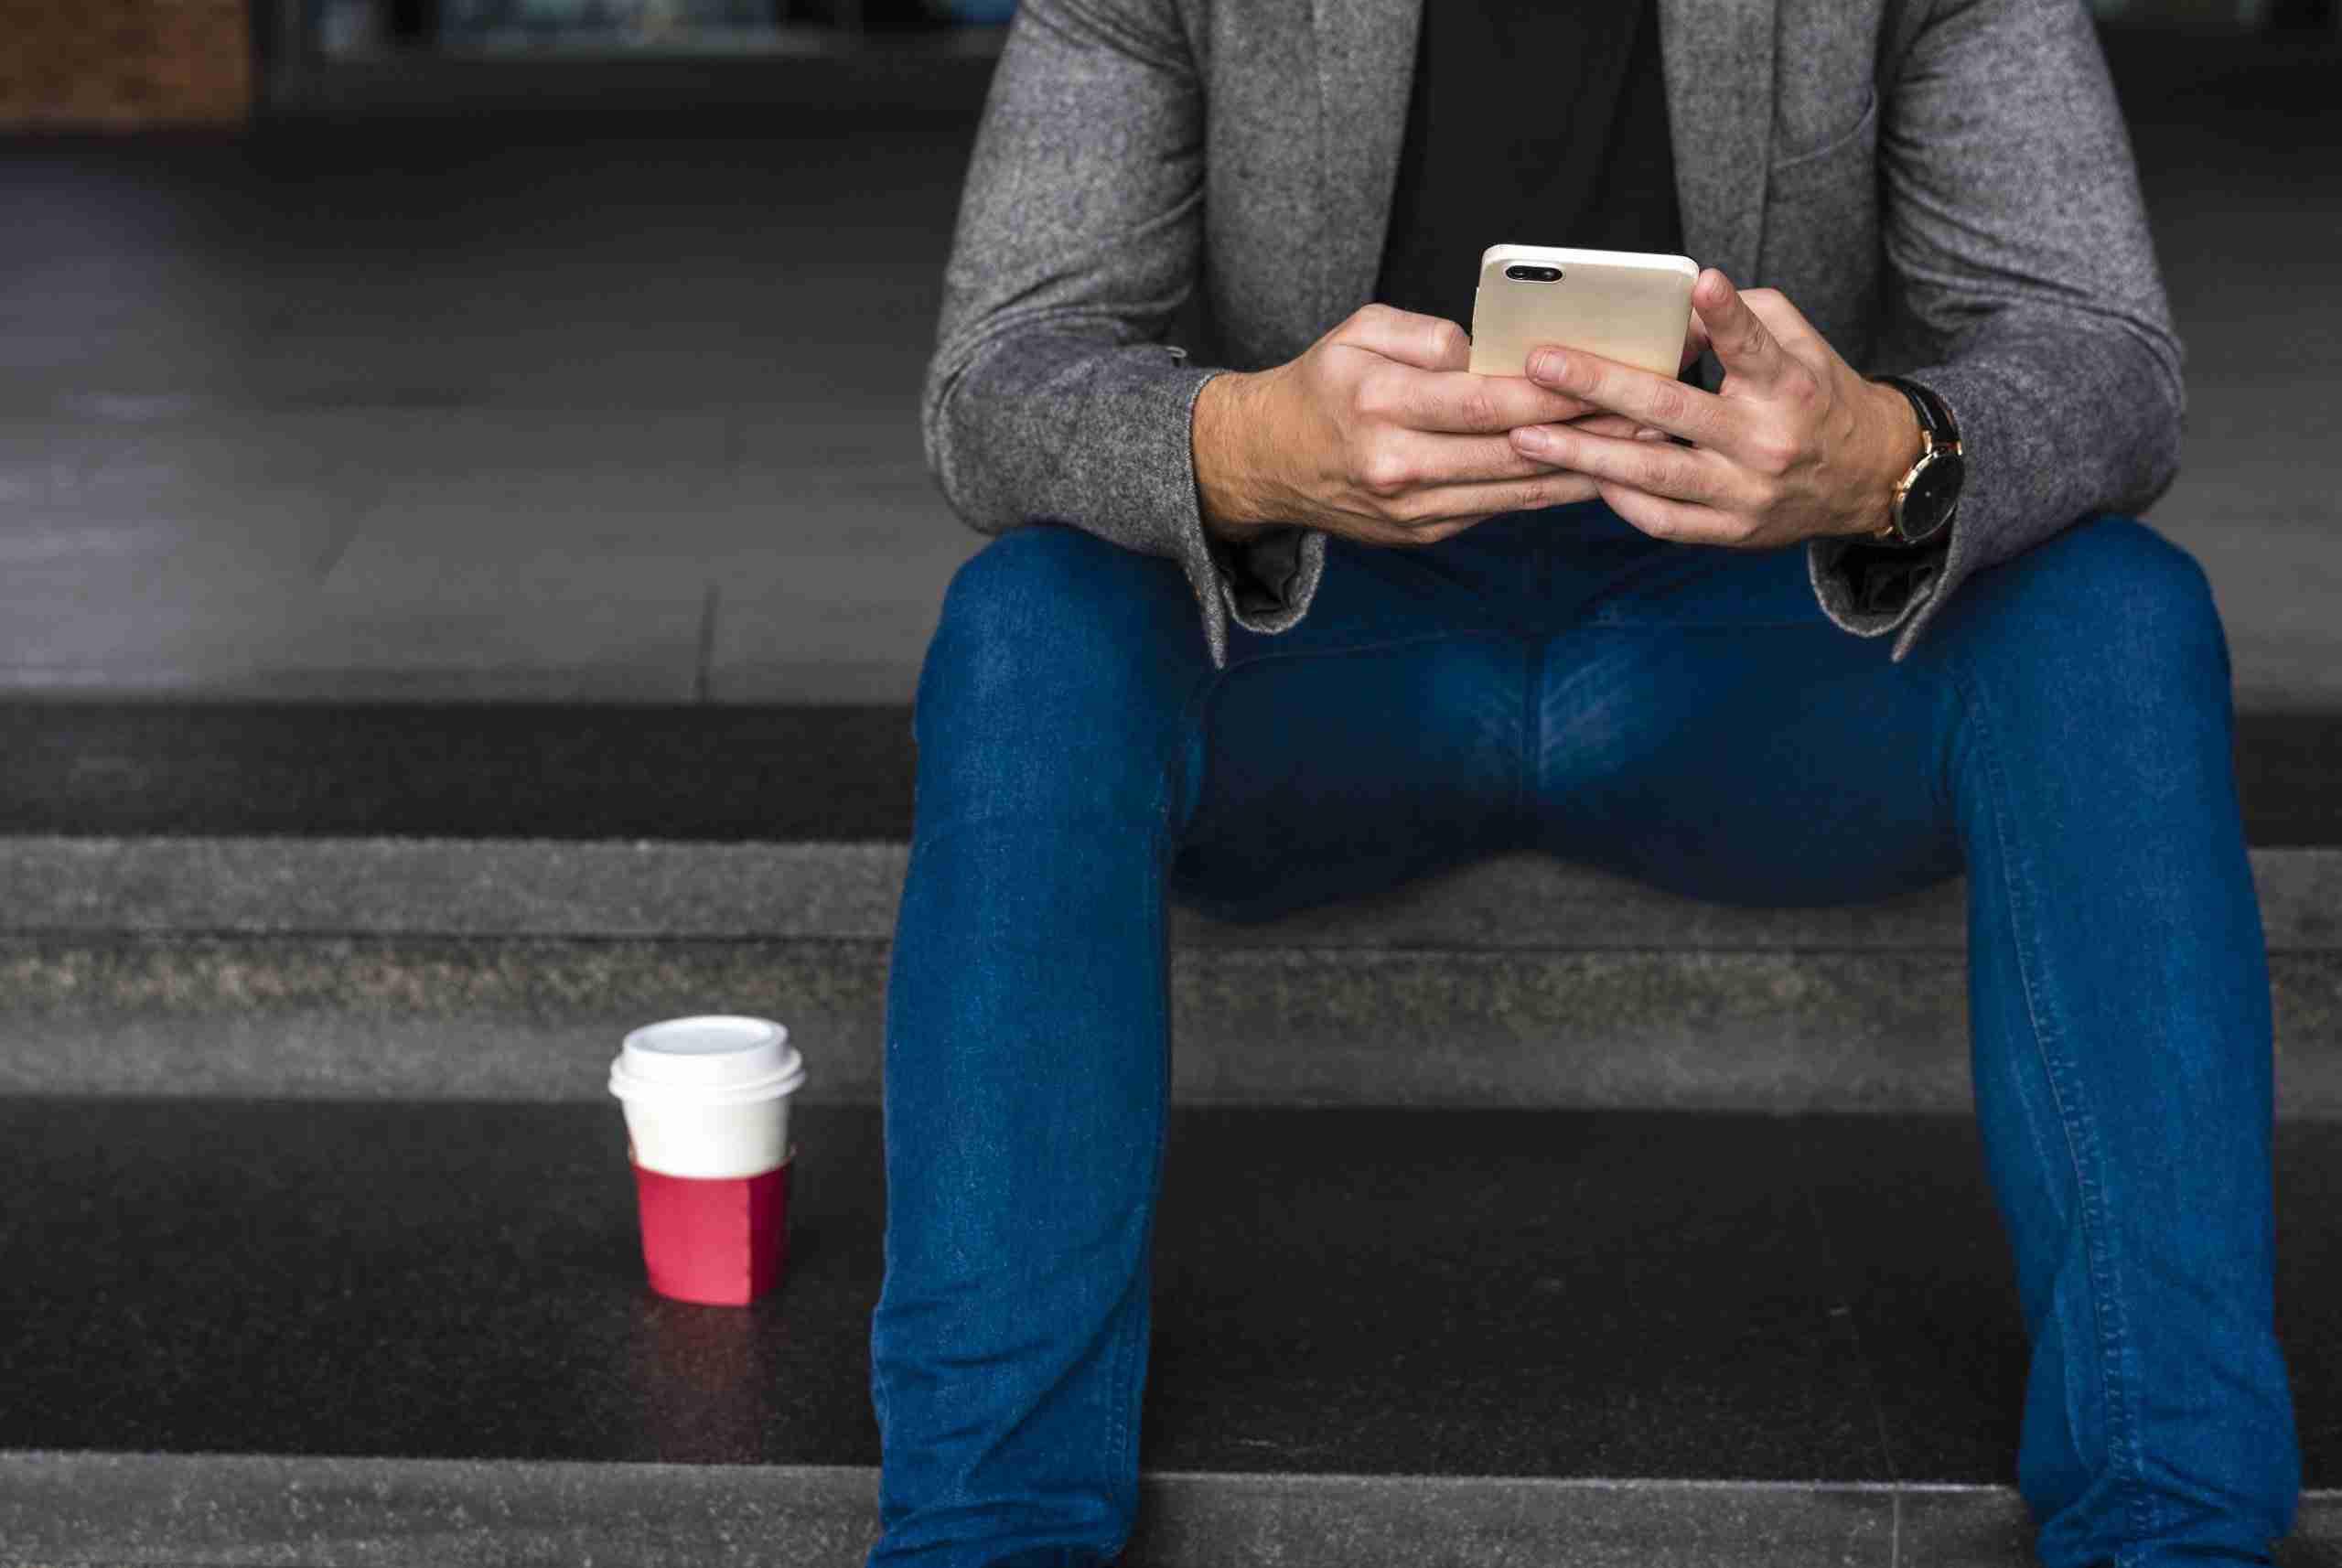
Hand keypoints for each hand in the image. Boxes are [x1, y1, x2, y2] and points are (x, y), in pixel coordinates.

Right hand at [1194, 302, 1667, 549]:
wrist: (1266, 463)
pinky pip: (1501, 509)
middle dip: (1589, 431)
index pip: (1486, 401)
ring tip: (1643, 445)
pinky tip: (1595, 470)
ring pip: (1517, 490)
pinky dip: (1551, 490)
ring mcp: (1414, 511)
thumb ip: (1428, 333)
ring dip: (1586, 468)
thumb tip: (1490, 353)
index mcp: (1381, 406)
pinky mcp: (1425, 534)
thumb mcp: (1359, 331)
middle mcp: (1399, 467)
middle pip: (1513, 451)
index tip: (1608, 376)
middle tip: (1654, 410)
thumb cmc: (1320, 384)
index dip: (1552, 393)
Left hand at [1506, 269, 1924, 548]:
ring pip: (1653, 475)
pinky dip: (1616, 497)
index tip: (1702, 285)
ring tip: (1527, 436)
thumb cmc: (1815, 395)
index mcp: (1788, 386)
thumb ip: (1740, 321)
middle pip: (1674, 411)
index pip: (1754, 345)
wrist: (1867, 477)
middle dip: (1600, 386)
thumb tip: (1671, 318)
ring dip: (1583, 455)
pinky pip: (1660, 519)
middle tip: (1541, 364)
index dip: (1728, 315)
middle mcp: (1766, 441)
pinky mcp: (1730, 531)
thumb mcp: (1796, 344)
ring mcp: (1745, 493)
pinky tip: (1577, 474)